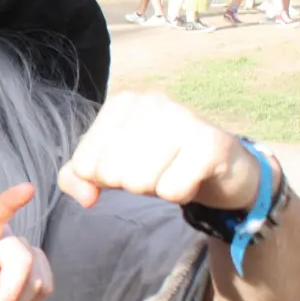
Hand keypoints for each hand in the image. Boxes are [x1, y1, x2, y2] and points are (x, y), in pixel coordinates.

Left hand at [58, 91, 263, 211]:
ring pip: (140, 183)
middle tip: (158, 169)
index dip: (105, 178)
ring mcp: (183, 118)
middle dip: (133, 184)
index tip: (132, 164)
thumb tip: (86, 198)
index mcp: (121, 103)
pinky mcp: (210, 143)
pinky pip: (171, 191)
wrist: (222, 167)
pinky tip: (192, 178)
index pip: (84, 164)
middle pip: (111, 174)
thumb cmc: (160, 163)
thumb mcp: (110, 167)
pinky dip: (180, 195)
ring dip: (157, 189)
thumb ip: (77, 178)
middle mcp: (151, 102)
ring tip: (174, 171)